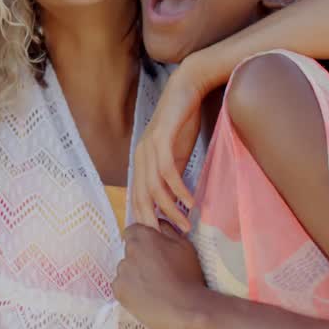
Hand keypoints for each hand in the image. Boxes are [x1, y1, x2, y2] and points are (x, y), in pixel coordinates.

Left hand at [113, 221, 211, 328]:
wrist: (187, 309)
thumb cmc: (189, 276)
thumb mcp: (185, 246)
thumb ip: (167, 230)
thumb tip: (157, 221)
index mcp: (142, 237)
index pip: (133, 231)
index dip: (142, 241)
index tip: (152, 251)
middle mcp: (128, 251)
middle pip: (129, 252)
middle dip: (140, 259)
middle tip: (157, 273)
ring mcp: (121, 271)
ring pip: (126, 270)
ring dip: (135, 276)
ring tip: (154, 288)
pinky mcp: (118, 290)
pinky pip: (121, 287)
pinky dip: (130, 291)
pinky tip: (147, 297)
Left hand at [130, 61, 208, 231]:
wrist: (189, 87)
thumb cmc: (184, 120)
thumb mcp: (177, 152)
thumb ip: (173, 173)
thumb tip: (176, 199)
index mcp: (142, 160)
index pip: (138, 195)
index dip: (146, 217)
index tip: (158, 238)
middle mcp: (141, 155)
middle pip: (142, 196)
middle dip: (154, 221)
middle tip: (168, 241)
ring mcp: (149, 146)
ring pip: (155, 188)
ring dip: (171, 209)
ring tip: (186, 225)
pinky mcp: (163, 138)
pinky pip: (168, 171)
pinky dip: (179, 189)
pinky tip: (190, 202)